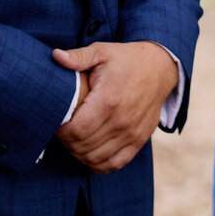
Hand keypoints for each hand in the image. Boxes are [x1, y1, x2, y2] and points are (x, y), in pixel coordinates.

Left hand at [52, 41, 177, 172]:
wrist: (159, 69)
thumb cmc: (125, 60)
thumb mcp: (101, 52)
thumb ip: (78, 57)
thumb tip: (56, 56)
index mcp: (108, 101)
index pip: (76, 131)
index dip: (61, 132)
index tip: (56, 122)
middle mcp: (121, 122)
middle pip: (83, 147)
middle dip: (67, 142)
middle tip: (63, 131)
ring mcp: (131, 134)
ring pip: (96, 159)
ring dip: (79, 154)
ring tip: (74, 140)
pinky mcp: (139, 141)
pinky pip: (115, 163)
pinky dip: (99, 164)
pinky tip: (90, 152)